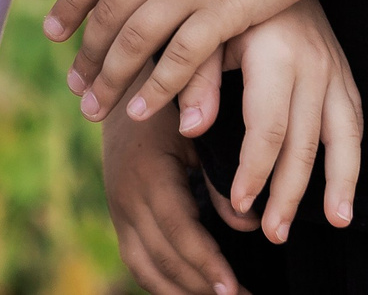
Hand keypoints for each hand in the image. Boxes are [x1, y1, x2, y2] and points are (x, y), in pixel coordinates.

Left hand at [48, 0, 352, 127]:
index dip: (72, 3)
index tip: (53, 33)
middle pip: (109, 12)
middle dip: (87, 54)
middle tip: (73, 86)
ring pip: (136, 40)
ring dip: (111, 79)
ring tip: (95, 110)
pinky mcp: (225, 10)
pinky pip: (180, 56)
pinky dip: (158, 86)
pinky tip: (143, 110)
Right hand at [103, 108, 239, 294]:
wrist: (123, 93)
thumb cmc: (172, 110)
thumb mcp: (198, 135)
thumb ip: (220, 180)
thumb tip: (250, 226)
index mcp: (149, 174)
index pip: (179, 231)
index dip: (207, 263)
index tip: (234, 288)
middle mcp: (126, 198)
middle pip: (164, 257)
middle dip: (202, 286)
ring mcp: (118, 211)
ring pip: (147, 269)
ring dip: (183, 293)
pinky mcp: (118, 219)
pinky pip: (138, 264)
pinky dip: (163, 285)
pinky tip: (192, 293)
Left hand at [199, 0, 361, 243]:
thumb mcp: (203, 24)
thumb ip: (194, 75)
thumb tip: (190, 130)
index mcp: (275, 52)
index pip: (268, 128)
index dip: (254, 170)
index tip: (239, 202)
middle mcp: (313, 63)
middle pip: (305, 142)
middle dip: (288, 191)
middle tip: (271, 233)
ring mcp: (335, 68)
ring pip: (342, 138)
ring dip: (334, 185)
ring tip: (331, 223)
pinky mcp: (345, 72)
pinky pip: (355, 124)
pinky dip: (353, 162)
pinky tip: (346, 196)